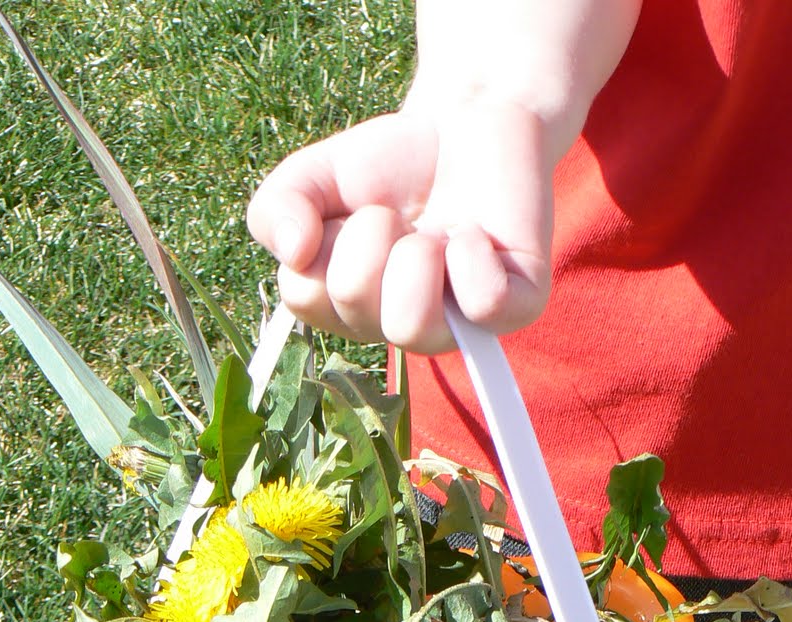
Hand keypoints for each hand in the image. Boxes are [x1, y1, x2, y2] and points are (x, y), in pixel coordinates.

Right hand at [247, 94, 555, 352]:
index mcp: (350, 311)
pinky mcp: (515, 306)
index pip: (305, 295)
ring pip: (411, 322)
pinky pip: (482, 303)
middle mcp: (400, 328)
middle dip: (371, 230)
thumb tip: (293, 252)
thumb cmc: (392, 167)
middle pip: (353, 300)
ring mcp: (459, 326)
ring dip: (415, 253)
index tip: (352, 215)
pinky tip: (476, 235)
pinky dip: (472, 254)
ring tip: (436, 232)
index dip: (322, 236)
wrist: (468, 123)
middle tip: (401, 216)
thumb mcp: (314, 176)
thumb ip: (276, 210)